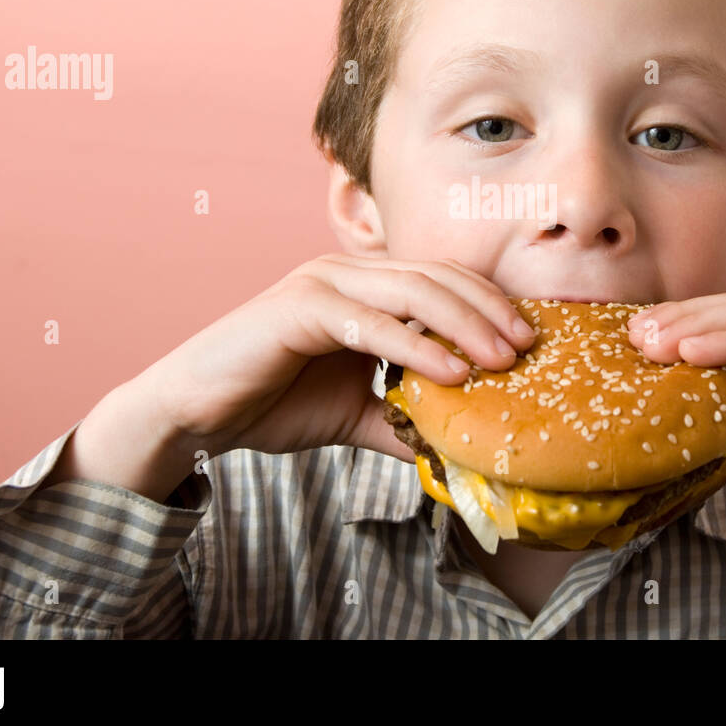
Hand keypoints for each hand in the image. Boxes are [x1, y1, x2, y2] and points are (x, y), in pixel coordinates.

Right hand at [143, 254, 535, 462]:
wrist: (196, 414)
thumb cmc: (272, 402)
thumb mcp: (355, 413)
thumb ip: (402, 420)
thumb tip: (457, 452)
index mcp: (364, 287)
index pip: (442, 280)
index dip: (488, 304)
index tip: (530, 339)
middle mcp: (347, 274)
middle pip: (437, 278)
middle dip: (488, 310)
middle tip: (528, 347)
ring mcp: (321, 283)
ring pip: (411, 291)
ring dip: (464, 324)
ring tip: (502, 359)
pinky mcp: (298, 308)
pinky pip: (369, 322)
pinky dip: (415, 346)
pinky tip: (452, 372)